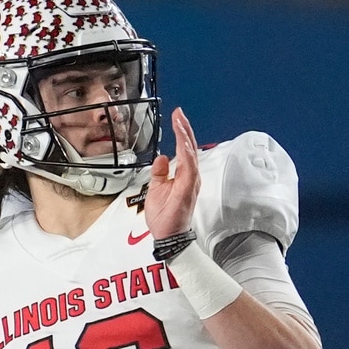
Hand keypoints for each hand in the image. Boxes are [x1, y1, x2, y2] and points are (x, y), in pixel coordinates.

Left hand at [144, 107, 199, 239]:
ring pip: (190, 153)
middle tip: (179, 113)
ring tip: (180, 120)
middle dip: (184, 128)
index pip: (184, 149)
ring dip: (185, 135)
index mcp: (184, 175)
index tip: (177, 117)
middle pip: (190, 147)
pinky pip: (189, 165)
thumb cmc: (165, 217)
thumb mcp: (157, 188)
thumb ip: (160, 172)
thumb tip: (161, 158)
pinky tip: (182, 140)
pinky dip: (186, 151)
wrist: (167, 235)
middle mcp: (190, 176)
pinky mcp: (188, 187)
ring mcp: (191, 181)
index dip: (181, 132)